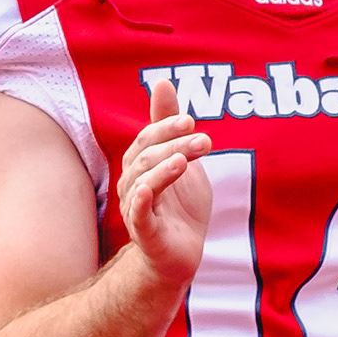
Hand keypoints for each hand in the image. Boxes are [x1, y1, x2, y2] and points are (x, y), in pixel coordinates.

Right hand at [113, 80, 214, 288]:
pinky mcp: (146, 235)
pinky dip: (141, 202)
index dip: (166, 127)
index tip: (191, 120)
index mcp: (140, 166)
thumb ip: (167, 124)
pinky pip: (138, 216)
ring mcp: (137, 210)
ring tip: (184, 160)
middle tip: (204, 141)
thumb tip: (162, 82)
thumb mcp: (180, 159)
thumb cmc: (179, 205)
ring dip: (164, 169)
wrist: (181, 254)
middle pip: (146, 158)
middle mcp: (133, 185)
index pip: (146, 140)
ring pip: (142, 183)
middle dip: (173, 145)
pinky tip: (148, 190)